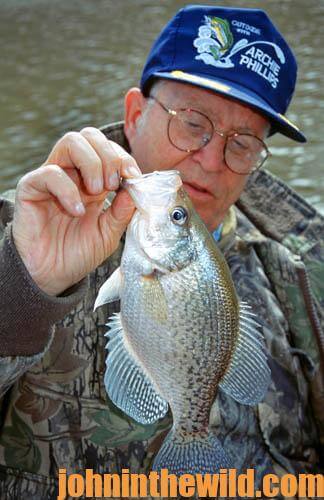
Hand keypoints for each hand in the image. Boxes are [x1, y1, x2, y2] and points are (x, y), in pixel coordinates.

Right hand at [12, 127, 140, 295]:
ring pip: (71, 142)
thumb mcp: (109, 233)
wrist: (51, 276)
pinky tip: (75, 210)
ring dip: (91, 163)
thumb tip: (137, 188)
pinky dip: (68, 189)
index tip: (134, 178)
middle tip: (113, 184)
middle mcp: (73, 175)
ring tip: (96, 192)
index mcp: (93, 182)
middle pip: (90, 136)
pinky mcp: (32, 188)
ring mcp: (52, 179)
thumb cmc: (77, 254)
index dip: (125, 159)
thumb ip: (123, 211)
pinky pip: (50, 172)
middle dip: (110, 155)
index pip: (109, 150)